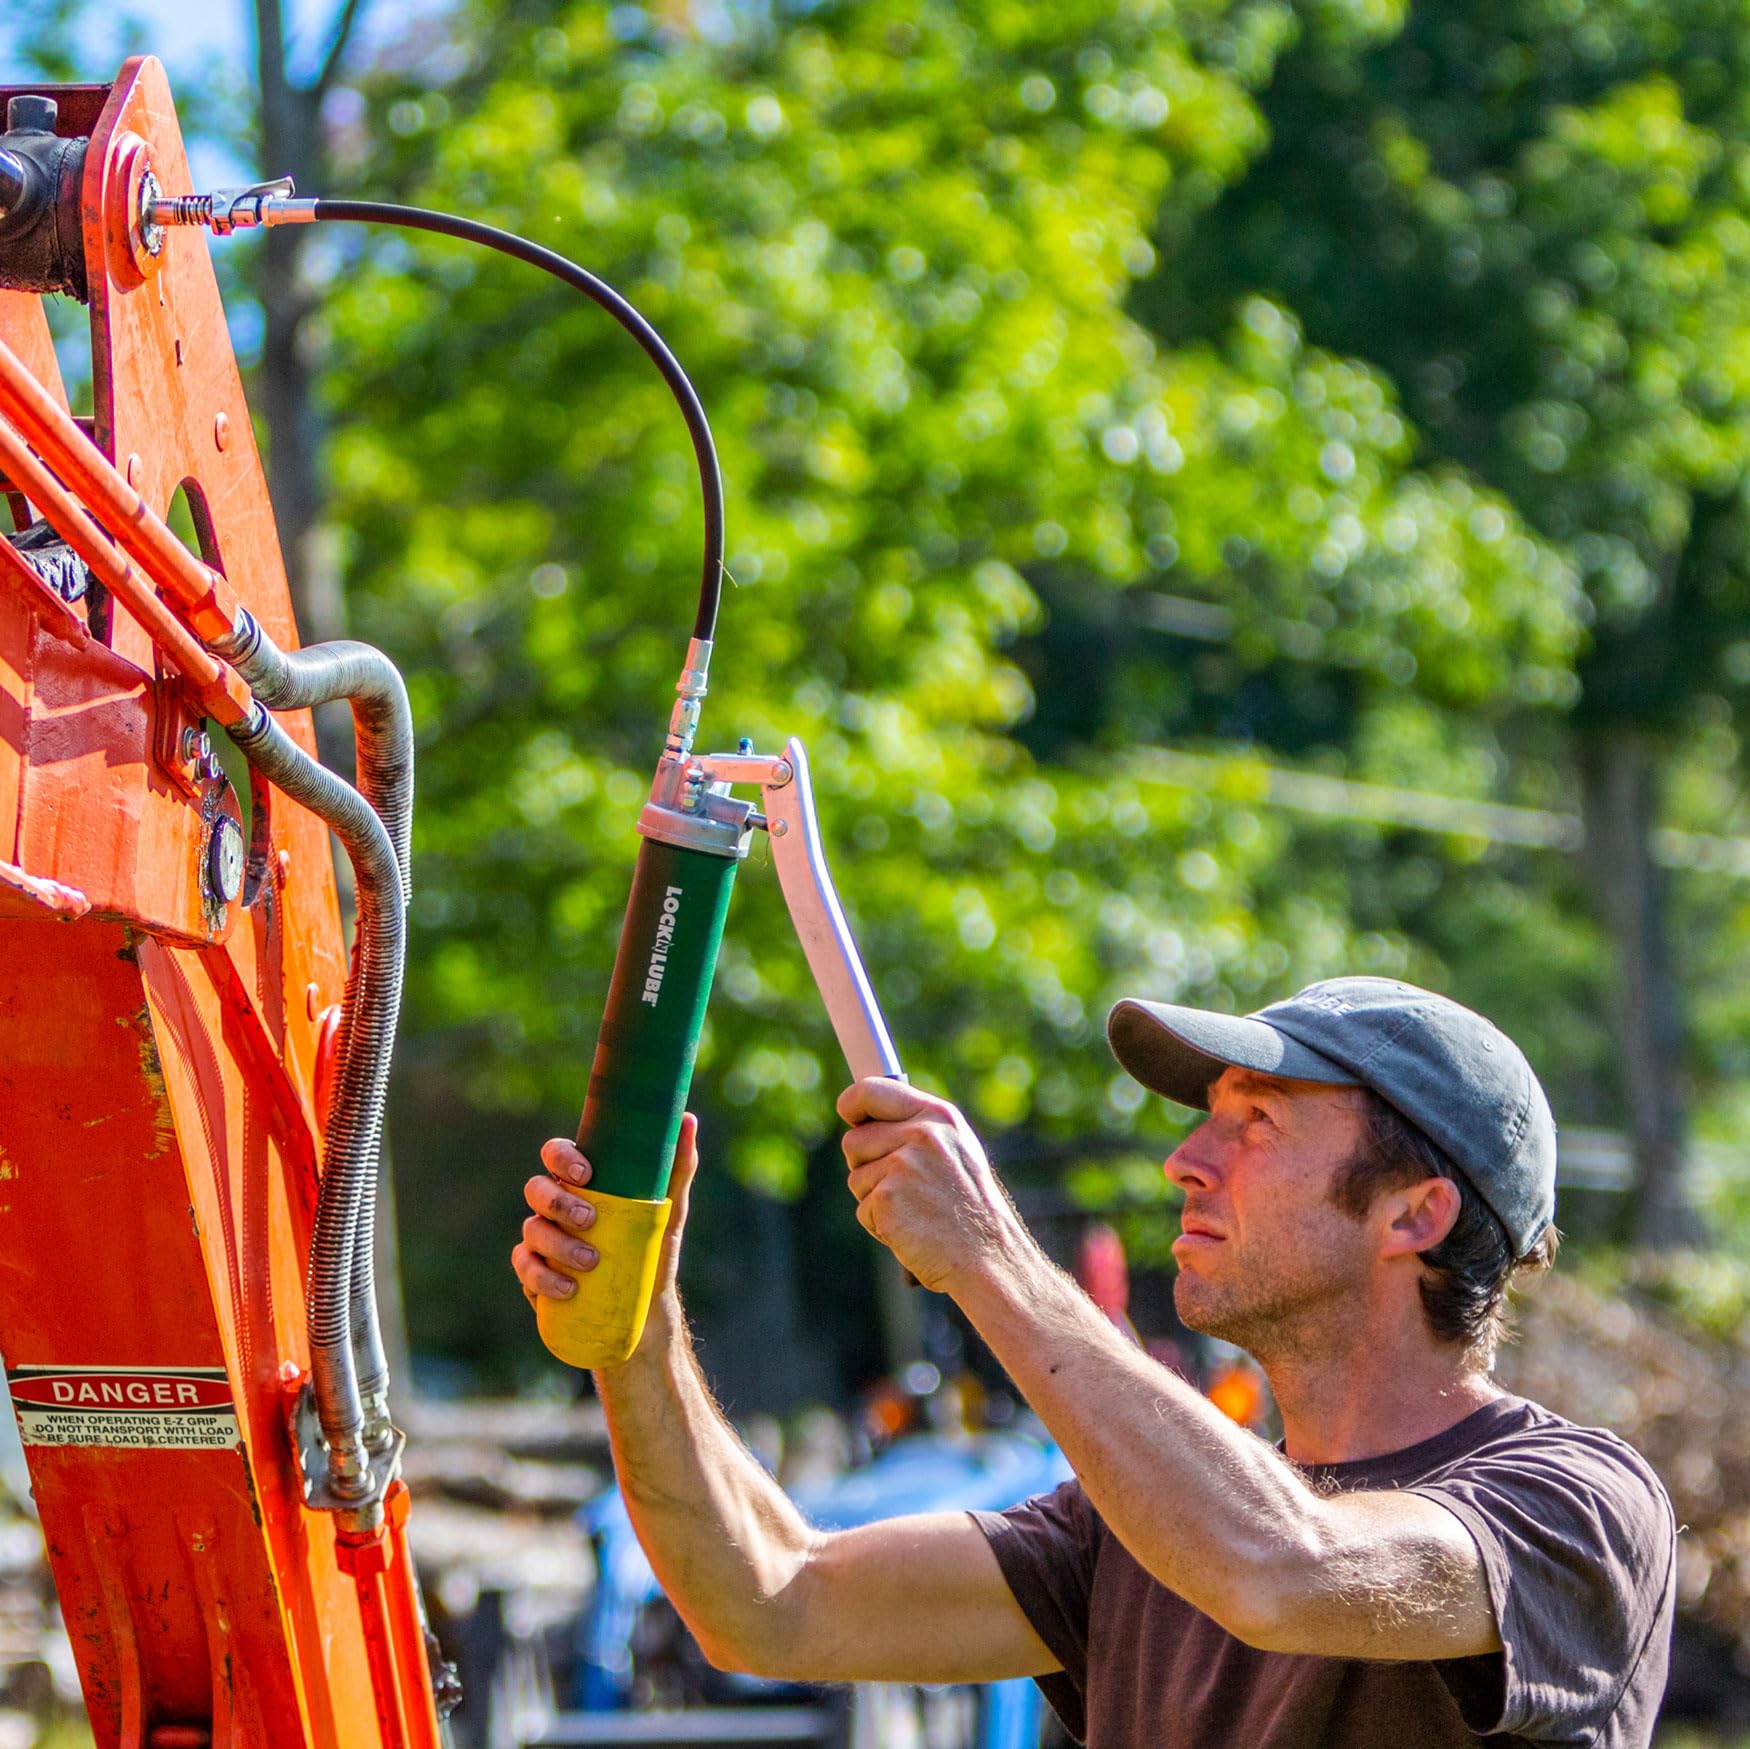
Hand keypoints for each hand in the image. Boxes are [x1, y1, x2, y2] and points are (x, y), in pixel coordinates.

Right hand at [511, 1114, 700, 1343]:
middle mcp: (556, 1206)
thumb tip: (687, 1119)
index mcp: (582, 1183)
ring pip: (532, 1229)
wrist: (646, 1309)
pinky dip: (543, 1277)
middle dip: (559, 1202)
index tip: (587, 1174)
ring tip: (590, 1262)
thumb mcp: (668, 1210)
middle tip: (590, 1219)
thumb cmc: (653, 1250)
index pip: (556, 1154)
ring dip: (558, 1244)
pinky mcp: (535, 1274)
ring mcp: (542, 1239)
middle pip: (537, 1189)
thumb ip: (677, 1167)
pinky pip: (526, 1268)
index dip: (562, 1158)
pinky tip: (568, 1288)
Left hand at [836, 1080, 1026, 1291]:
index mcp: (938, 1116)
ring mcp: (903, 1165)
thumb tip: (862, 1121)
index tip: (850, 1114)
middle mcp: (920, 1134)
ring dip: (876, 1200)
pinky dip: (880, 1225)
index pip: (872, 1091)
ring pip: (856, 1178)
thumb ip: (915, 1128)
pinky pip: (863, 1209)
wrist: (988, 1257)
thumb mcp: (955, 1152)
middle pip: (854, 1140)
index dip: (853, 1103)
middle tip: (904, 1189)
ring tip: (916, 1212)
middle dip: (867, 1166)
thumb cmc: (970, 1209)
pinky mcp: (887, 1198)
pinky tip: (911, 1230)